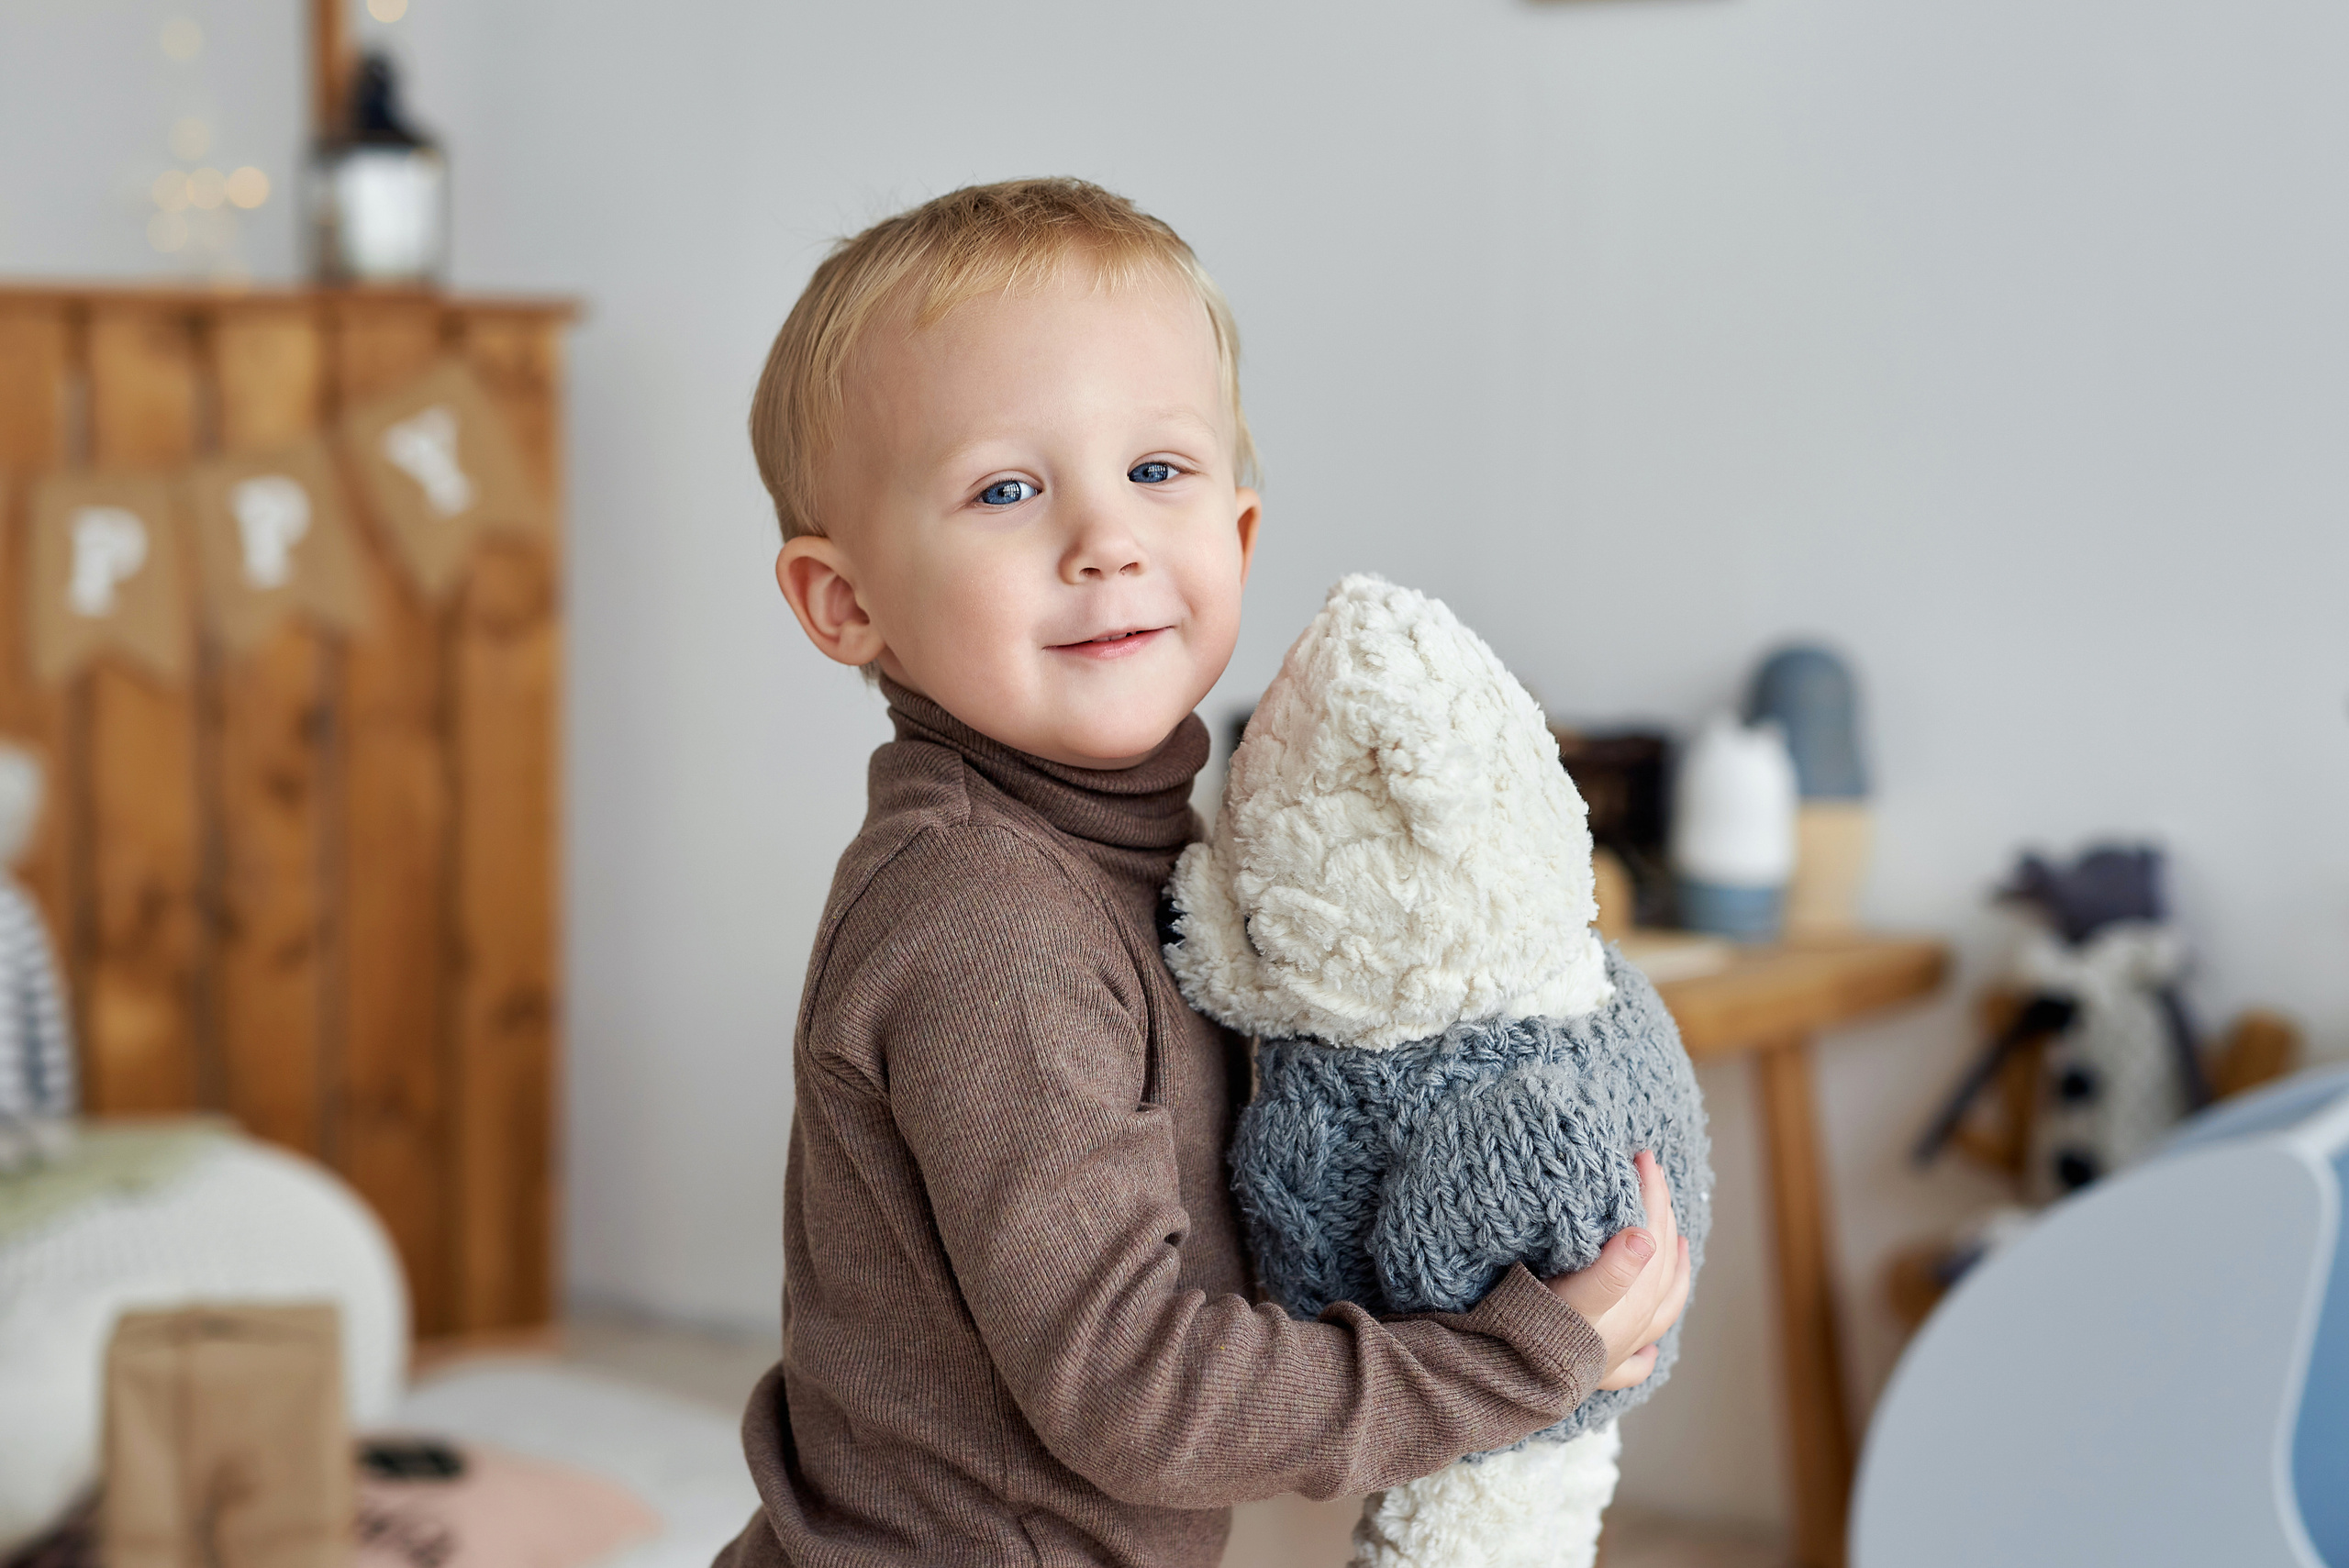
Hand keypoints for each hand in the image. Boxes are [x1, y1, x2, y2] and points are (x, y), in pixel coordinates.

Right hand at [1544, 1151, 1691, 1390]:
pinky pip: (1635, 1362)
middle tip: (1652, 1177)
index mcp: (1633, 1301)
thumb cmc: (1545, 1334)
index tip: (1643, 1156)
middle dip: (1660, 1217)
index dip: (1650, 1194)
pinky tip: (1650, 1350)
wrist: (1514, 1382)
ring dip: (1671, 1276)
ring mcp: (1620, 1349)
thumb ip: (1613, 1269)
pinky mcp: (1599, 1372)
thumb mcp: (1576, 1296)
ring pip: (1661, 1310)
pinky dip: (1646, 1354)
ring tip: (1677, 1249)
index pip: (1652, 1235)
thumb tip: (1647, 1237)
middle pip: (1661, 1264)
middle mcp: (1635, 1325)